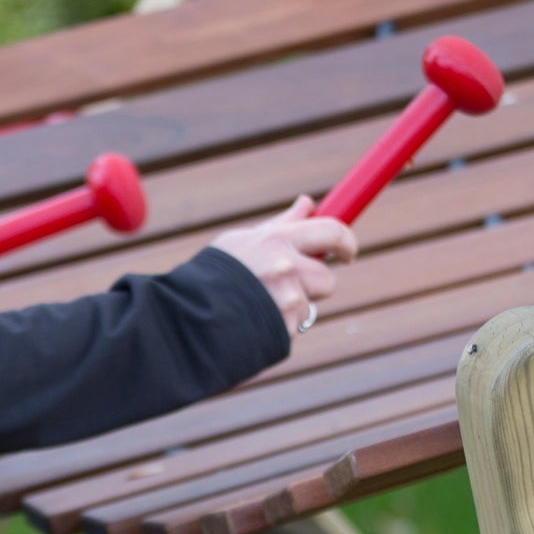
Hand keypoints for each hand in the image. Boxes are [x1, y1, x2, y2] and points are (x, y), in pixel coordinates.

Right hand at [207, 195, 356, 338]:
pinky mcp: (284, 331)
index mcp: (276, 242)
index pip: (332, 232)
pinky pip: (292, 327)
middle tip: (294, 286)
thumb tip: (308, 203)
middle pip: (327, 278)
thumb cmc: (214, 274)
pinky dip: (278, 327)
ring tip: (258, 306)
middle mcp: (286, 270)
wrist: (187, 318)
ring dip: (292, 308)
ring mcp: (286, 303)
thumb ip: (281, 225)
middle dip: (315, 285)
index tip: (347, 252)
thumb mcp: (244, 242)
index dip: (346, 242)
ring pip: (308, 306)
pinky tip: (252, 323)